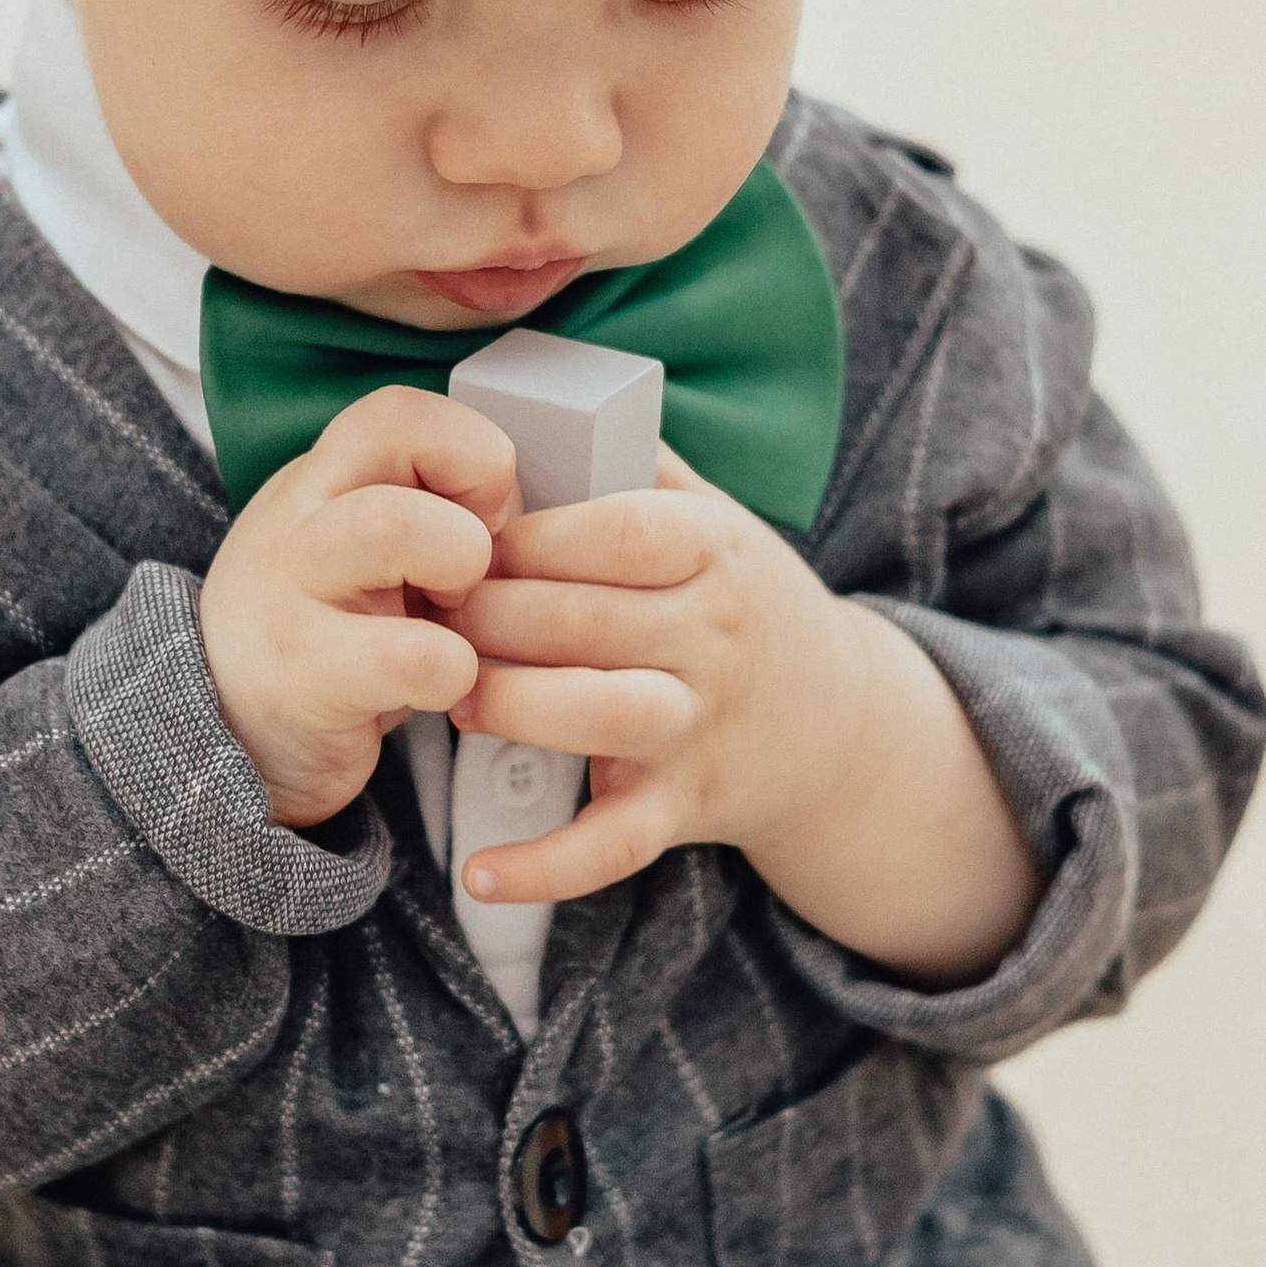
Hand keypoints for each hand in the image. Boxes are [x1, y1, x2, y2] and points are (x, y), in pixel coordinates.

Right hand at [199, 388, 515, 827]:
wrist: (226, 735)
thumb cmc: (330, 633)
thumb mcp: (362, 551)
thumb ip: (428, 511)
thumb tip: (539, 514)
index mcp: (323, 479)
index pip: (401, 409)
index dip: (469, 453)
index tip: (485, 521)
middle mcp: (299, 517)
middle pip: (395, 437)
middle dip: (468, 504)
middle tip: (470, 578)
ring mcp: (291, 593)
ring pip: (391, 523)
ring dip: (459, 569)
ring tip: (454, 621)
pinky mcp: (303, 678)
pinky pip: (408, 656)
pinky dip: (453, 670)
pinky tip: (443, 686)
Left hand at [443, 446, 1042, 983]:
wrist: (839, 725)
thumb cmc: (741, 601)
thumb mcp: (713, 517)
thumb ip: (633, 463)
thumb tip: (531, 394)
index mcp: (714, 549)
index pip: (615, 531)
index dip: (525, 534)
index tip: (458, 537)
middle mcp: (716, 635)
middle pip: (581, 620)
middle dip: (485, 616)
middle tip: (426, 613)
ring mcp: (703, 724)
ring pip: (598, 717)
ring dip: (507, 707)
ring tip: (452, 697)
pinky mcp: (688, 806)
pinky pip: (614, 843)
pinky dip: (546, 866)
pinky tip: (477, 872)